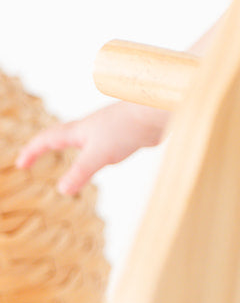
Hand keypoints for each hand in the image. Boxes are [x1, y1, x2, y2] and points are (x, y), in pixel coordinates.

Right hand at [15, 101, 165, 195]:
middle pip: (63, 134)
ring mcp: (109, 128)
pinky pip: (106, 141)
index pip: (47, 139)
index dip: (32, 151)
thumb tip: (62, 190)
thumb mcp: (98, 154)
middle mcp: (92, 127)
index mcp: (80, 130)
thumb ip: (80, 172)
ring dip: (74, 145)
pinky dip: (98, 149)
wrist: (157, 112)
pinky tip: (112, 154)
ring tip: (71, 151)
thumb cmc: (127, 127)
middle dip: (46, 145)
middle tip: (34, 155)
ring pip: (86, 137)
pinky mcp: (126, 132)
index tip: (20, 163)